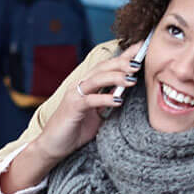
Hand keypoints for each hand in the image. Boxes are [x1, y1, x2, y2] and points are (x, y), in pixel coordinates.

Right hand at [1, 43, 136, 191]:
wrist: (53, 146)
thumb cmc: (75, 129)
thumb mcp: (96, 114)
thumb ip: (107, 102)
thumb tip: (124, 94)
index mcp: (87, 85)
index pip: (107, 66)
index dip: (123, 56)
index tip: (141, 47)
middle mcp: (80, 85)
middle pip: (103, 67)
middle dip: (121, 63)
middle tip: (139, 62)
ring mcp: (75, 95)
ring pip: (96, 79)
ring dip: (115, 77)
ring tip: (132, 79)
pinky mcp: (72, 108)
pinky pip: (90, 100)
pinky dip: (105, 99)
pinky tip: (118, 101)